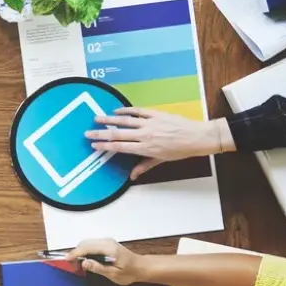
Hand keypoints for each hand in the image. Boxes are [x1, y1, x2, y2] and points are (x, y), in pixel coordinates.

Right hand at [67, 239, 145, 283]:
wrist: (142, 267)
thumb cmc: (130, 272)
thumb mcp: (114, 274)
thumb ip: (99, 268)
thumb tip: (85, 263)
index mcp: (109, 249)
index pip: (87, 248)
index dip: (75, 253)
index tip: (67, 259)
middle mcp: (107, 242)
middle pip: (85, 243)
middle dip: (76, 253)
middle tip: (73, 265)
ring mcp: (106, 241)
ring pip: (87, 243)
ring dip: (80, 252)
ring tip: (78, 264)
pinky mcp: (106, 243)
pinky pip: (91, 244)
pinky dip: (85, 251)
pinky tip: (85, 260)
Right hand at [85, 108, 232, 178]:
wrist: (197, 137)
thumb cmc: (181, 150)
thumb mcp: (162, 160)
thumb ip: (144, 166)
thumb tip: (132, 175)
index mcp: (146, 148)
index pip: (120, 147)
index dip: (105, 146)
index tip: (94, 145)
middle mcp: (145, 135)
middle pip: (118, 134)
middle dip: (101, 134)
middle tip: (88, 133)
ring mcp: (149, 123)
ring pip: (125, 121)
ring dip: (109, 120)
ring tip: (97, 118)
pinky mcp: (155, 114)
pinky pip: (137, 111)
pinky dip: (126, 110)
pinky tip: (116, 111)